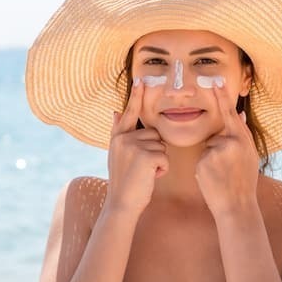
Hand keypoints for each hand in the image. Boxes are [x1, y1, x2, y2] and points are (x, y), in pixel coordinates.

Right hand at [105, 77, 168, 216]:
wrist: (121, 203)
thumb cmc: (124, 181)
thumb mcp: (117, 154)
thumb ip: (118, 132)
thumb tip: (116, 110)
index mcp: (118, 137)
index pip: (130, 112)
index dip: (136, 96)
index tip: (140, 79)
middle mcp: (125, 138)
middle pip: (155, 134)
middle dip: (155, 151)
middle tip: (142, 168)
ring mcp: (135, 146)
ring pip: (162, 146)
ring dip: (159, 162)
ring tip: (144, 173)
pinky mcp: (146, 156)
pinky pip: (165, 157)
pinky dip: (162, 169)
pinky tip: (150, 177)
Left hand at [195, 82, 258, 217]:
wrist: (237, 206)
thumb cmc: (244, 182)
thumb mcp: (250, 156)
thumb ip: (242, 135)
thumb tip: (237, 114)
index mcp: (243, 139)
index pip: (230, 113)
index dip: (222, 96)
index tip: (214, 80)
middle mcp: (231, 141)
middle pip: (216, 137)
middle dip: (218, 151)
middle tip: (229, 170)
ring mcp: (217, 150)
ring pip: (208, 148)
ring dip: (211, 160)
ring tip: (222, 176)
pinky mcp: (204, 161)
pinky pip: (201, 159)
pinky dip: (205, 169)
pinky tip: (213, 179)